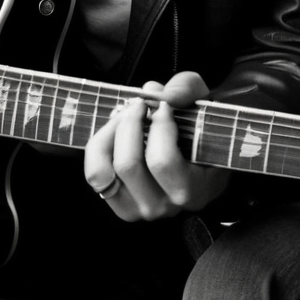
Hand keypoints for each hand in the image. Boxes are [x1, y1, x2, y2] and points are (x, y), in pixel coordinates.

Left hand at [82, 71, 228, 221]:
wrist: (201, 157)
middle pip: (128, 165)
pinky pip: (95, 174)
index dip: (159, 126)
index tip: (165, 106)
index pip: (163, 162)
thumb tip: (152, 91)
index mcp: (194, 189)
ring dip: (111, 133)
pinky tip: (114, 131)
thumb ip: (186, 90)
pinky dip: (99, 146)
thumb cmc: (202, 130)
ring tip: (125, 115)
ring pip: (105, 171)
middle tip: (139, 104)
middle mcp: (165, 206)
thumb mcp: (204, 104)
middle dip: (129, 124)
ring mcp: (138, 209)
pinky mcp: (119, 204)